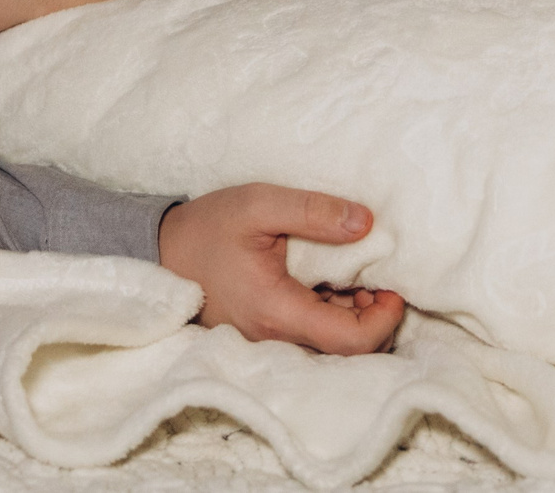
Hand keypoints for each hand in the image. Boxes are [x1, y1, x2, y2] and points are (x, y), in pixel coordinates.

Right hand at [157, 185, 403, 353]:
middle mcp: (276, 336)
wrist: (161, 251)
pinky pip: (311, 333)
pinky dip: (331, 311)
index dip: (384, 320)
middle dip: (373, 315)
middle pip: (346, 349)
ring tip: (356, 273)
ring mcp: (270, 339)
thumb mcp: (258, 204)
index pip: (351, 342)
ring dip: (353, 313)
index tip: (393, 288)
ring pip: (330, 343)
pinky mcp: (266, 331)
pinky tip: (330, 280)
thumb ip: (312, 211)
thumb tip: (366, 223)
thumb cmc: (208, 228)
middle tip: (378, 276)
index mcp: (278, 311)